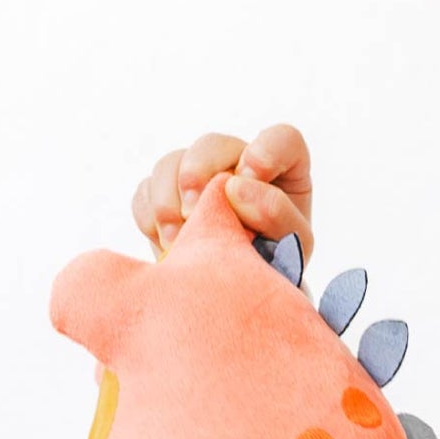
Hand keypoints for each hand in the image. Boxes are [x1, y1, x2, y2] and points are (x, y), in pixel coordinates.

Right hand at [131, 123, 314, 263]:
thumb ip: (276, 212)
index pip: (280, 139)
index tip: (252, 178)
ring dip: (168, 202)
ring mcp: (199, 178)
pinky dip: (151, 218)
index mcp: (282, 170)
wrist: (246, 299)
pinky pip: (146, 192)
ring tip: (177, 241)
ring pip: (170, 164)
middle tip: (193, 213)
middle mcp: (238, 165)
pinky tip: (169, 245)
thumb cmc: (280, 267)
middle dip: (196, 174)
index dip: (265, 152)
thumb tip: (234, 187)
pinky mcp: (168, 198)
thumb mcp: (293, 245)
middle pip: (211, 144)